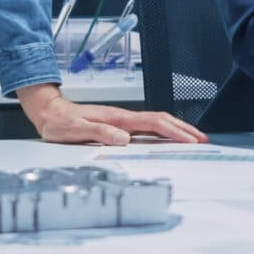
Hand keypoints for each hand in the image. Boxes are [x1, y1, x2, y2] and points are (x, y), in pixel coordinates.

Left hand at [17, 85, 207, 145]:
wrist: (50, 112)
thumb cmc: (61, 123)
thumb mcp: (77, 130)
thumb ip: (100, 133)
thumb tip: (123, 139)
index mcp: (118, 119)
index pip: (153, 124)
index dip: (174, 132)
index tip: (190, 140)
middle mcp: (124, 117)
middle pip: (162, 120)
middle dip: (184, 129)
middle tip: (202, 140)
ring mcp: (123, 120)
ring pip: (157, 122)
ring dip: (177, 129)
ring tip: (193, 139)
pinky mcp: (120, 124)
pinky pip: (148, 127)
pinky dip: (164, 131)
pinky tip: (168, 137)